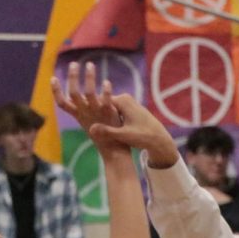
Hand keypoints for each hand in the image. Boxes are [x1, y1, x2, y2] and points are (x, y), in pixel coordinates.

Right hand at [51, 62, 123, 152]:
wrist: (113, 151)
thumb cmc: (103, 135)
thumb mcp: (88, 123)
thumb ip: (83, 111)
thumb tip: (74, 98)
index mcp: (78, 115)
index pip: (62, 103)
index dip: (56, 91)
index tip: (52, 78)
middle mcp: (85, 113)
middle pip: (74, 93)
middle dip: (72, 78)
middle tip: (73, 63)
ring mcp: (96, 113)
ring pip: (89, 93)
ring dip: (88, 78)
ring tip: (90, 65)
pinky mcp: (108, 114)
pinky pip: (106, 100)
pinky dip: (106, 91)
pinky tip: (107, 82)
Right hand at [62, 86, 179, 168]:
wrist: (160, 138)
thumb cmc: (144, 136)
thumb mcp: (124, 135)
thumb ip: (107, 131)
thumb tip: (91, 129)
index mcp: (122, 101)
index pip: (98, 100)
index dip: (88, 108)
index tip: (78, 113)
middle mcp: (124, 98)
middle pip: (102, 103)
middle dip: (94, 112)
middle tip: (82, 120)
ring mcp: (127, 103)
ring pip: (107, 109)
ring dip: (101, 116)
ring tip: (89, 124)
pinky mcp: (129, 109)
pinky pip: (113, 112)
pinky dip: (108, 118)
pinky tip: (101, 127)